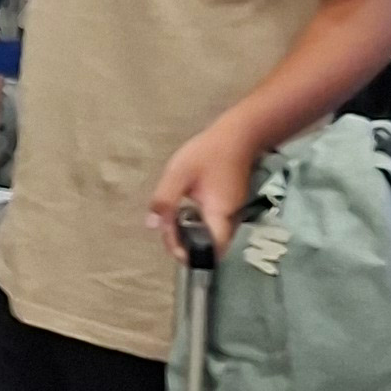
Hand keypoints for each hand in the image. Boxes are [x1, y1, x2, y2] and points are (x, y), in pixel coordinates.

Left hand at [149, 117, 258, 256]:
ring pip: (212, 234)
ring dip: (191, 233)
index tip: (173, 247)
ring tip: (173, 221)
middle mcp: (230, 218)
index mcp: (219, 214)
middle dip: (188, 245)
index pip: (212, 250)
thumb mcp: (179, 174)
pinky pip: (213, 222)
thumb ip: (164, 201)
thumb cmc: (209, 153)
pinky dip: (198, 221)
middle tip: (168, 231)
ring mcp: (233, 212)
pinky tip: (185, 209)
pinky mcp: (230, 205)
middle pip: (211, 245)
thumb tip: (152, 226)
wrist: (238, 135)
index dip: (193, 256)